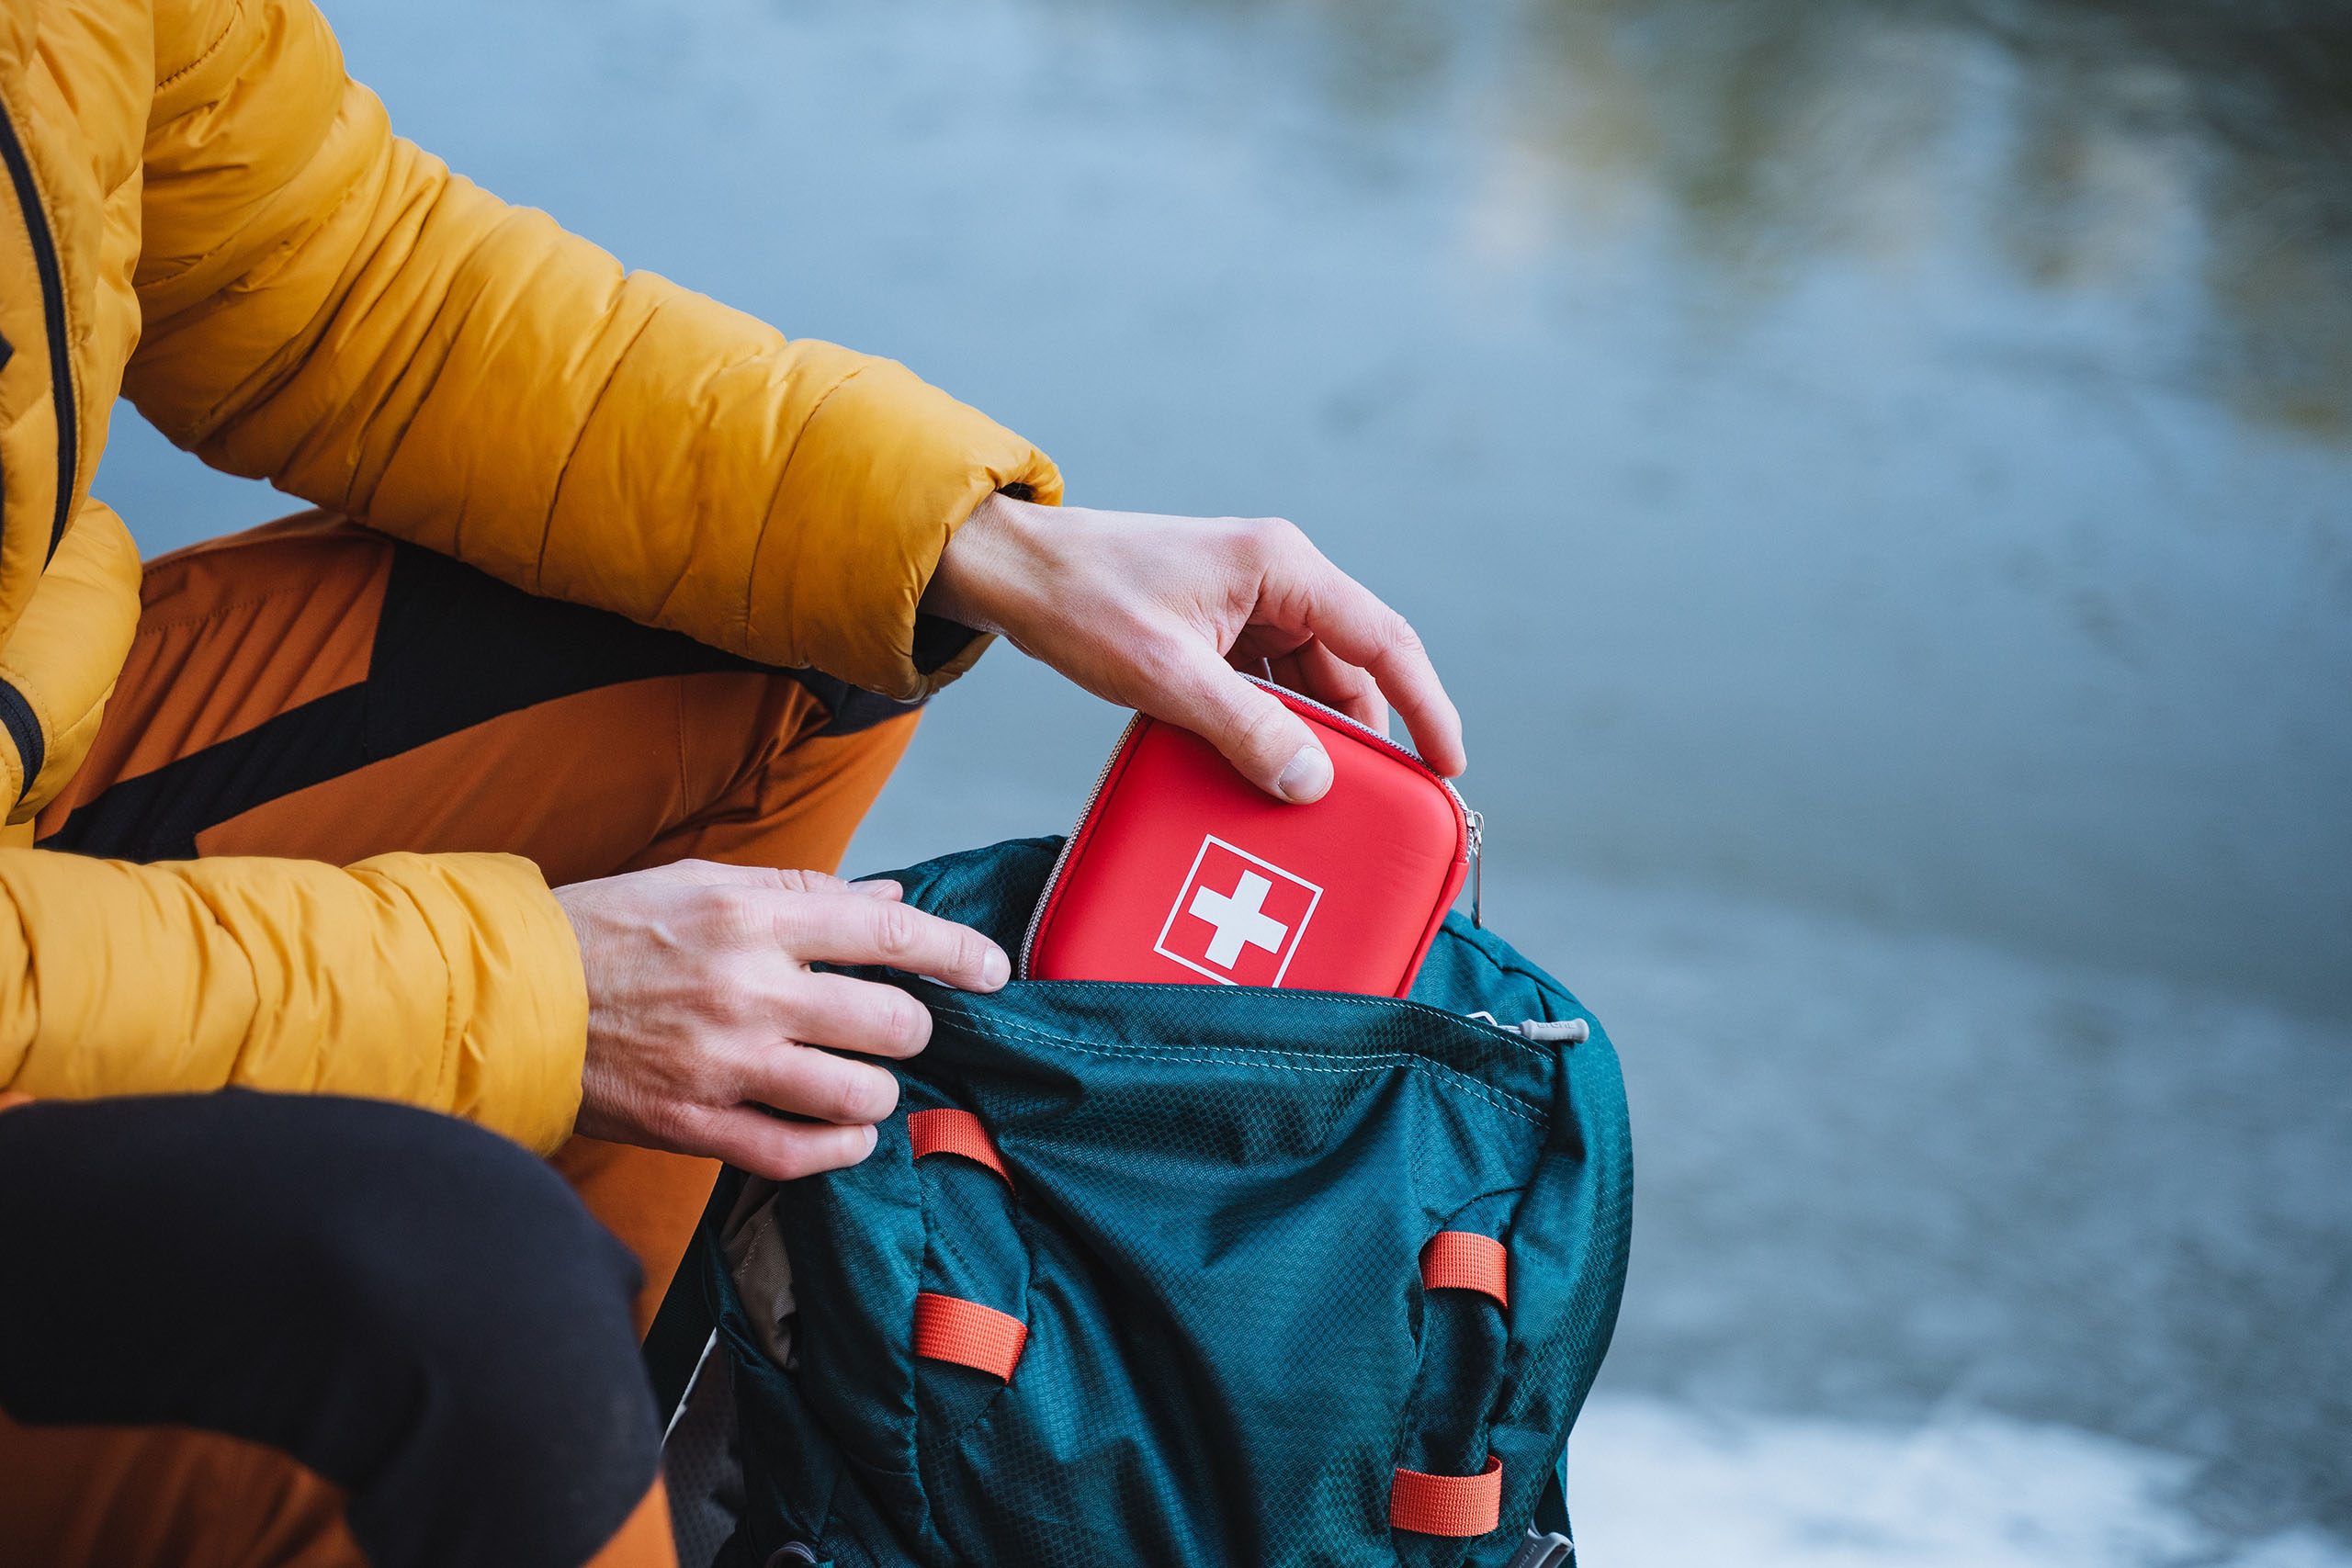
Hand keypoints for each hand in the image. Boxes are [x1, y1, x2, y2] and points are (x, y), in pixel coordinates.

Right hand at [553, 861, 1008, 1178]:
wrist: (513, 997)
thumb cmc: (611, 930)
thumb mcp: (704, 883)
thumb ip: (805, 893)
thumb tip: (891, 899)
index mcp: (754, 917)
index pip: (890, 935)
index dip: (958, 954)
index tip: (993, 970)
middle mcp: (749, 990)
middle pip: (892, 1022)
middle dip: (910, 1028)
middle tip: (893, 1028)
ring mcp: (725, 1064)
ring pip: (859, 1094)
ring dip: (876, 1091)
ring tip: (859, 1080)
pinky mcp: (698, 1125)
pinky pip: (801, 1155)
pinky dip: (839, 1148)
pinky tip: (843, 1132)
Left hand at [921, 494, 1465, 801]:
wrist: (1010, 571)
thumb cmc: (1082, 601)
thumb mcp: (1166, 675)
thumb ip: (1247, 729)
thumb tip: (1314, 782)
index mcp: (1282, 566)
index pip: (1384, 640)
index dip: (1428, 706)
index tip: (1448, 767)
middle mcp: (1278, 577)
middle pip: (1351, 667)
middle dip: (1363, 737)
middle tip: (1372, 806)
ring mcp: (1249, 602)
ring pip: (1309, 682)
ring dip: (1311, 737)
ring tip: (1311, 799)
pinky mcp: (1219, 626)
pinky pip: (1268, 683)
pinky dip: (1272, 726)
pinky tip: (1262, 769)